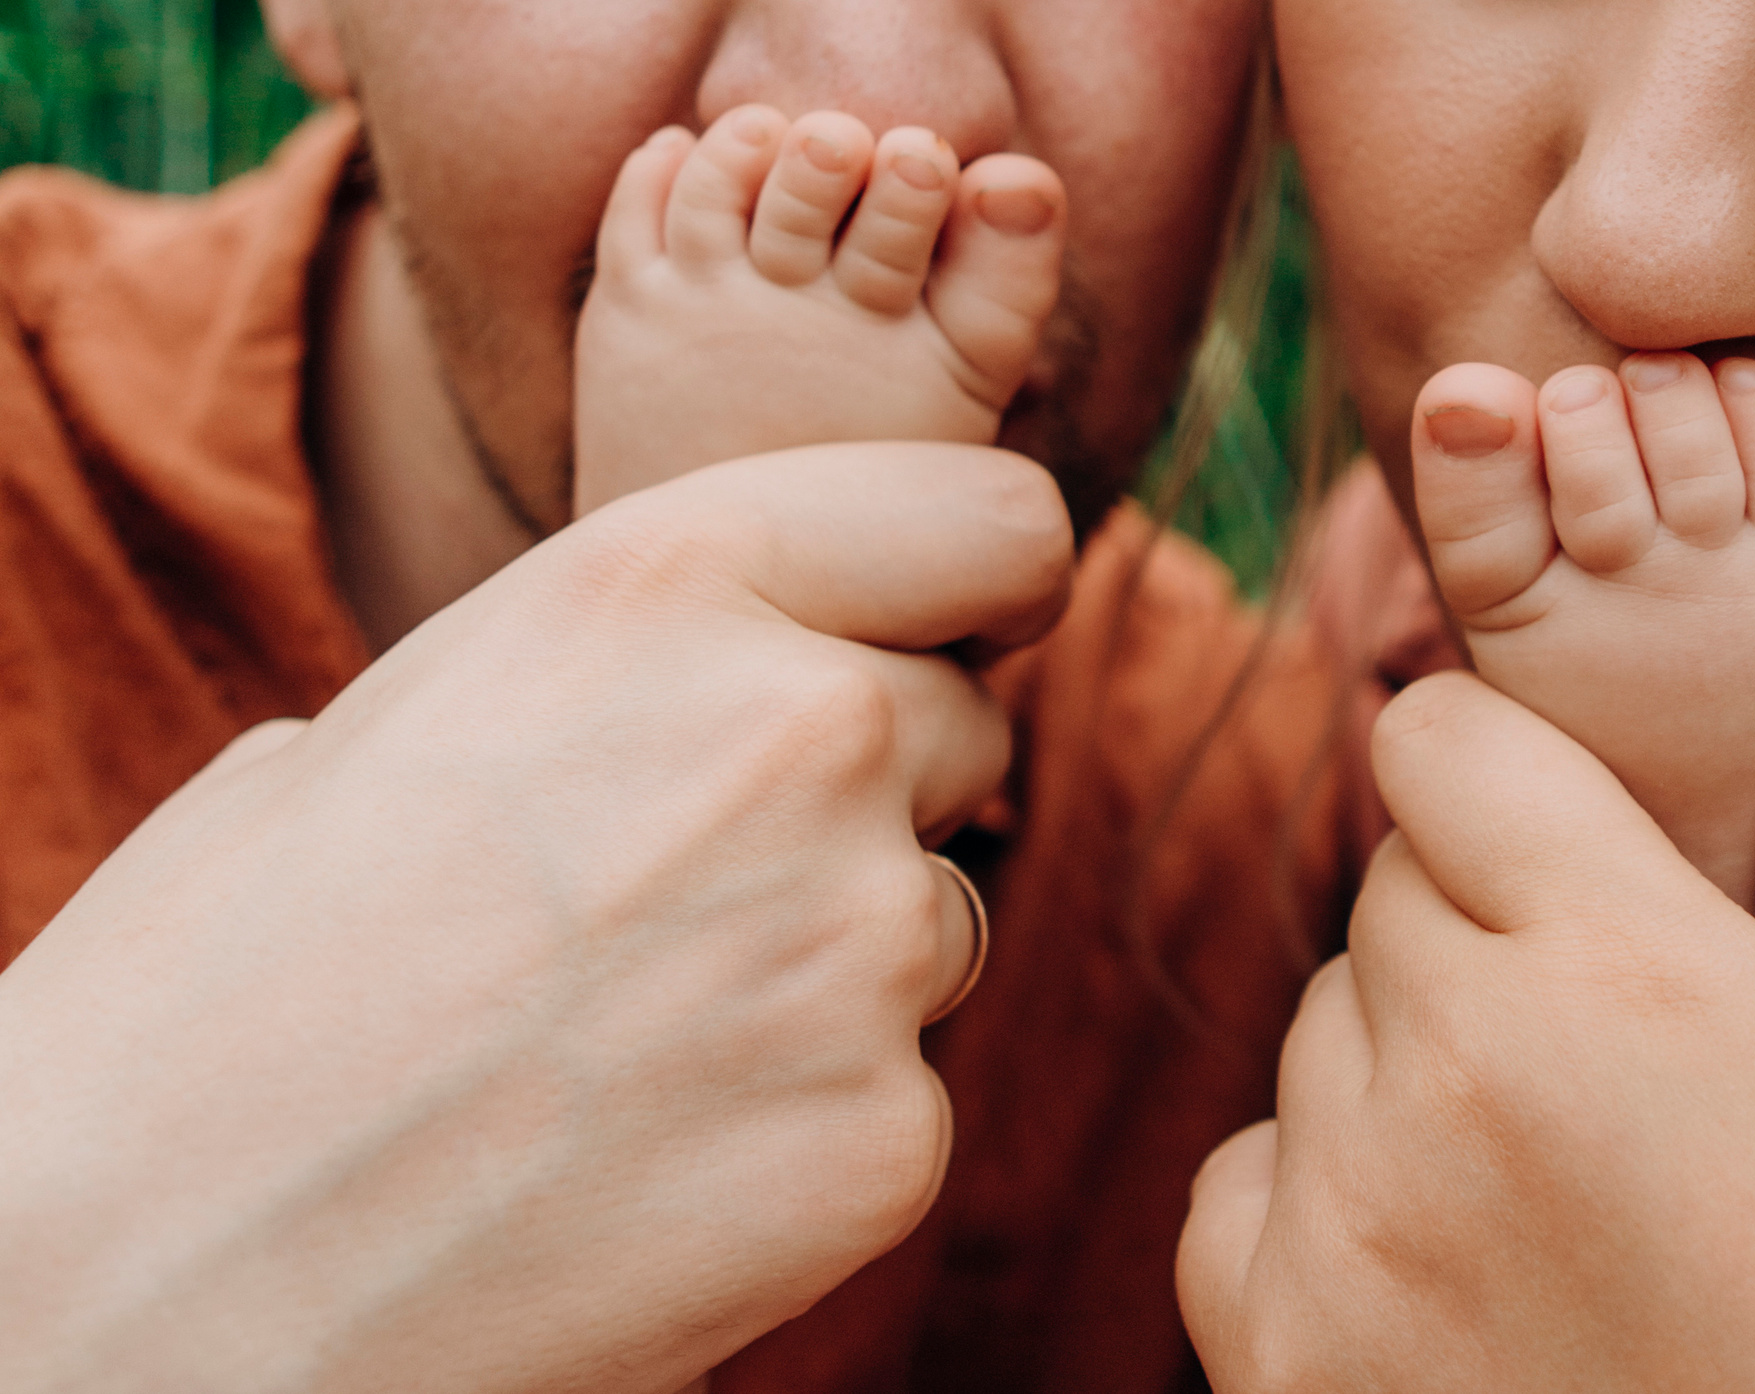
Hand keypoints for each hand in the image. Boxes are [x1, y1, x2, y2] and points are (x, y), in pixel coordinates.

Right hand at [0, 444, 1070, 1393]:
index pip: (993, 521)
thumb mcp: (391, 723)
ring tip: (625, 1041)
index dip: (975, 583)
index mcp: (664, 585)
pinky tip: (647, 1163)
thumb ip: (616, 666)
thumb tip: (726, 674)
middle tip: (687, 891)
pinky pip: (903, 1089)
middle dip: (876, 790)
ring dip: (835, 961)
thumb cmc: (216, 994)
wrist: (144, 1283)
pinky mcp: (881, 1139)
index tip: (956, 628)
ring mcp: (858, 944)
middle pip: (966, 725)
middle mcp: (802, 734)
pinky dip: (808, 1123)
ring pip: (937, 916)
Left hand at [1179, 580, 1754, 1392]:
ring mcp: (1353, 1219)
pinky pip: (1239, 1184)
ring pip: (1318, 1036)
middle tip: (1602, 1061)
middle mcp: (1459, 1072)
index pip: (1438, 741)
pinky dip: (1318, 1206)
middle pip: (1385, 895)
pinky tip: (1452, 1267)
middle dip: (1477, 942)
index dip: (1505, 780)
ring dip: (1405, 1075)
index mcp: (1624, 966)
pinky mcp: (1279, 1347)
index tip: (1564, 848)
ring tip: (1552, 1183)